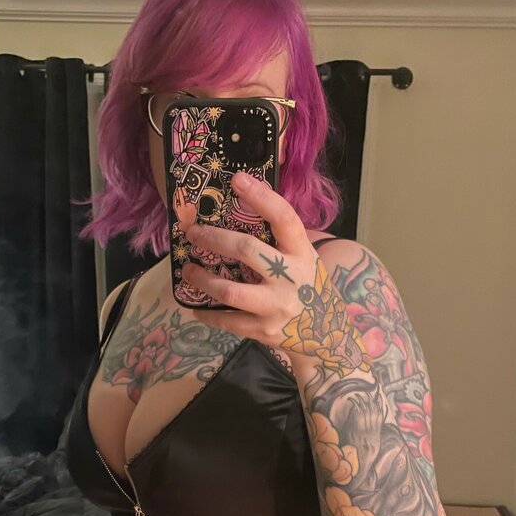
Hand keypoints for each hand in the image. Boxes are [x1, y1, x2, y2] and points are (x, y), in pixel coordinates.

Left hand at [180, 170, 333, 359]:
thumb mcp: (305, 259)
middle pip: (247, 251)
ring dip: (202, 279)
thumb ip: (280, 241)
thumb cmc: (308, 287)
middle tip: (192, 233)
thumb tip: (240, 211)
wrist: (328, 335)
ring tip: (188, 271)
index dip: (261, 197)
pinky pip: (227, 320)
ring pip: (230, 290)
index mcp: (302, 253)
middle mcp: (291, 278)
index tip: (237, 180)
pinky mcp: (264, 330)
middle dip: (215, 239)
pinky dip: (208, 313)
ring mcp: (277, 306)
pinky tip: (196, 307)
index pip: (284, 218)